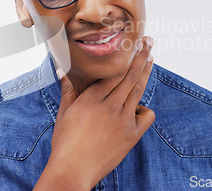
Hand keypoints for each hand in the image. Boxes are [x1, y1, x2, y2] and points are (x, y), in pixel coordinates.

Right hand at [34, 36, 154, 189]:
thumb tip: (61, 71)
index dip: (125, 57)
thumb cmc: (65, 142)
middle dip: (141, 57)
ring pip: (138, 90)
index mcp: (92, 98)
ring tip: (151, 58)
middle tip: (149, 42)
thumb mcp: (64, 113)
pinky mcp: (132, 135)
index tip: (132, 44)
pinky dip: (144, 109)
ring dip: (146, 72)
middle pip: (130, 75)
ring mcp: (123, 120)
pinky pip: (146, 115)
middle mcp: (109, 106)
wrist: (74, 170)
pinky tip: (138, 106)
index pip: (114, 72)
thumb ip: (68, 90)